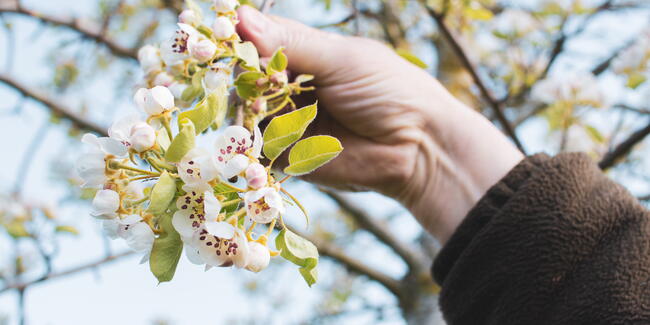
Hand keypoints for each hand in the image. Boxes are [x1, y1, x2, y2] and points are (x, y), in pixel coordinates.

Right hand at [236, 6, 522, 242]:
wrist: (417, 148)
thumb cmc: (389, 91)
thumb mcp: (342, 60)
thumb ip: (291, 44)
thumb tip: (240, 16)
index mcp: (307, 54)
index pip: (261, 39)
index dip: (242, 39)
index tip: (225, 38)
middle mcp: (293, 85)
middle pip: (249, 77)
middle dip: (244, 78)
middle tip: (251, 81)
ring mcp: (289, 120)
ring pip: (248, 111)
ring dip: (246, 109)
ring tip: (257, 108)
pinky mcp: (289, 155)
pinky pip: (258, 148)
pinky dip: (251, 142)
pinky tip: (253, 135)